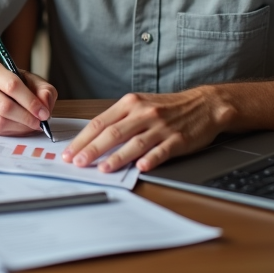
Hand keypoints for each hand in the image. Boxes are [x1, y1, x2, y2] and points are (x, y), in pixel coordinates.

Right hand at [0, 61, 55, 135]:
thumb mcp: (31, 81)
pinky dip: (10, 132)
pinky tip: (17, 126)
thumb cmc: (11, 84)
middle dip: (26, 118)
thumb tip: (45, 106)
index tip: (43, 113)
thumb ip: (44, 91)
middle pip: (5, 107)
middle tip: (38, 123)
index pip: (12, 86)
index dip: (30, 102)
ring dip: (20, 127)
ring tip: (29, 125)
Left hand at [62, 87, 229, 172]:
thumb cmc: (167, 107)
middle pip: (112, 133)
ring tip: (102, 168)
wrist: (203, 105)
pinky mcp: (178, 139)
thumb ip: (119, 120)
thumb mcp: (140, 105)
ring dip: (117, 157)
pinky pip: (161, 150)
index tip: (69, 152)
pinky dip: (150, 159)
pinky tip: (140, 167)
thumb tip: (93, 138)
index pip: (99, 122)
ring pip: (134, 143)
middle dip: (92, 149)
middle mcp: (143, 113)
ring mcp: (161, 126)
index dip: (82, 139)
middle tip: (78, 162)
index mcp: (129, 104)